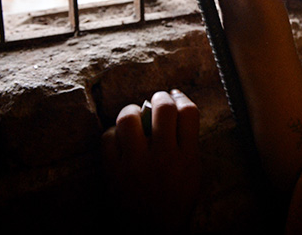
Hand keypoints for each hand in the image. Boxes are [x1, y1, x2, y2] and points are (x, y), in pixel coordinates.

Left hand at [101, 89, 200, 233]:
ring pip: (129, 118)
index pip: (189, 113)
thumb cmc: (175, 204)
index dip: (182, 97)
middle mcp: (163, 157)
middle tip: (157, 99)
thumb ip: (188, 145)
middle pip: (162, 108)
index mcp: (187, 158)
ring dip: (132, 110)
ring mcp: (136, 164)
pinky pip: (107, 138)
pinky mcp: (113, 173)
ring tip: (134, 115)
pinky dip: (113, 133)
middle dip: (160, 96)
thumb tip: (177, 112)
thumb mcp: (193, 175)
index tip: (176, 96)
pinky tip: (119, 137)